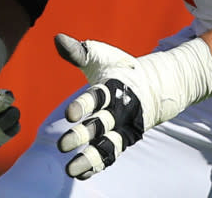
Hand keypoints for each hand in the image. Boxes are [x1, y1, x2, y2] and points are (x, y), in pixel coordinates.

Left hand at [53, 34, 146, 178]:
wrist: (154, 84)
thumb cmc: (119, 68)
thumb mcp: (100, 56)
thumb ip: (78, 52)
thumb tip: (57, 39)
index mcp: (114, 86)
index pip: (97, 97)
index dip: (83, 105)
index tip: (69, 115)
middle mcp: (121, 109)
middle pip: (101, 125)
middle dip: (82, 135)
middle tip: (61, 145)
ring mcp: (125, 127)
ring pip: (109, 146)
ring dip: (90, 158)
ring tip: (70, 169)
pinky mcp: (126, 139)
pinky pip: (112, 155)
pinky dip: (98, 164)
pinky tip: (81, 173)